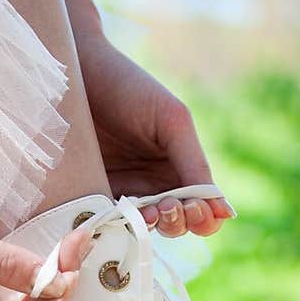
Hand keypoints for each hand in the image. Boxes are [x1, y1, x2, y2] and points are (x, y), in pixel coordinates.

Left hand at [76, 33, 234, 237]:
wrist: (74, 71)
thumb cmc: (128, 88)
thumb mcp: (172, 122)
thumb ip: (195, 165)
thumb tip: (225, 212)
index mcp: (179, 169)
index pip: (202, 210)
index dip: (204, 217)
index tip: (195, 208)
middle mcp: (153, 186)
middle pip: (177, 225)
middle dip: (179, 223)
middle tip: (168, 207)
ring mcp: (121, 193)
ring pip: (145, 230)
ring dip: (152, 227)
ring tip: (149, 211)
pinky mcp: (90, 197)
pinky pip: (109, 223)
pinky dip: (119, 227)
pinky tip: (121, 216)